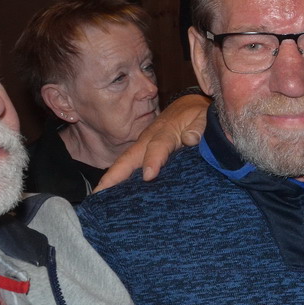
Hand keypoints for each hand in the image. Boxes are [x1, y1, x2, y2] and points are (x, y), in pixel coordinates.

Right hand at [94, 94, 209, 189]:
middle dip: (115, 174)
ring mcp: (143, 145)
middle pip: (130, 157)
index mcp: (166, 131)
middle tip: (101, 193)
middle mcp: (149, 139)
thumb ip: (200, 127)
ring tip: (99, 198)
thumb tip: (191, 138)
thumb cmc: (198, 114)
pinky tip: (113, 195)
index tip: (149, 176)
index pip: (158, 147)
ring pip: (126, 162)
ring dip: (112, 178)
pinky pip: (130, 165)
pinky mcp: (143, 151)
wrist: (189, 106)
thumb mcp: (204, 116)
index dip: (153, 161)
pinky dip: (119, 178)